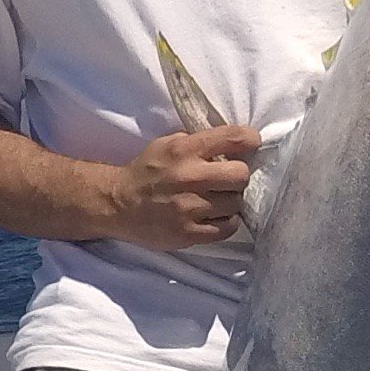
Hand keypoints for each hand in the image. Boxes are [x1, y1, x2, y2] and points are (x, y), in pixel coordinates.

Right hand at [109, 124, 260, 247]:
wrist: (118, 204)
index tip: (251, 144)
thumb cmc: (147, 171)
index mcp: (184, 150)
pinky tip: (215, 216)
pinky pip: (227, 228)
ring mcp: (189, 208)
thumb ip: (197, 141)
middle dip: (237, 176)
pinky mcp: (189, 233)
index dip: (250, 140)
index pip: (233, 137)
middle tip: (227, 180)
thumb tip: (234, 142)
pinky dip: (225, 222)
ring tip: (217, 200)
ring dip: (230, 201)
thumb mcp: (167, 144)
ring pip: (236, 203)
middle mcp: (189, 177)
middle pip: (241, 174)